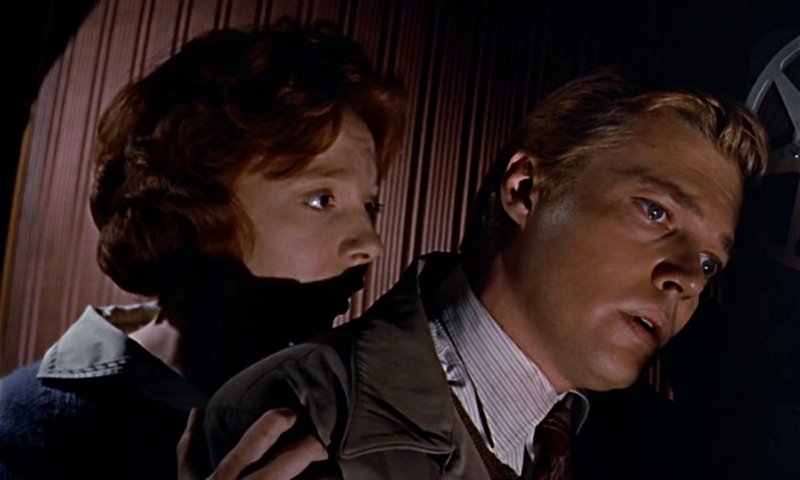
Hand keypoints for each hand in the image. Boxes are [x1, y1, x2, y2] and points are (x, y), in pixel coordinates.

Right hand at [177, 407, 328, 479]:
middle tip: (319, 443)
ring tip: (330, 470)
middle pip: (297, 454)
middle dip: (313, 444)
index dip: (281, 417)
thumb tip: (195, 411)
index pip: (260, 435)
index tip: (292, 414)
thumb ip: (189, 447)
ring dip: (327, 475)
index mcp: (224, 477)